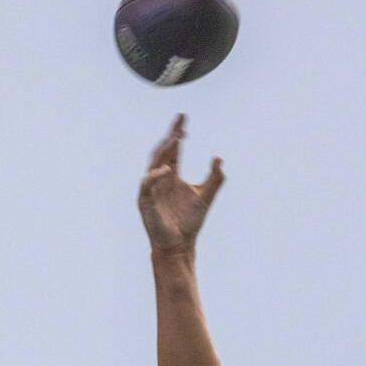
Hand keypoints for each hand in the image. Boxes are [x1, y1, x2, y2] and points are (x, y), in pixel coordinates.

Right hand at [138, 114, 224, 253]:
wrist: (179, 244)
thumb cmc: (190, 222)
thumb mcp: (206, 197)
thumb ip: (215, 179)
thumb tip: (219, 158)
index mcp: (172, 175)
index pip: (173, 149)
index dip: (177, 134)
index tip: (184, 120)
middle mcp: (159, 178)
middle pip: (162, 151)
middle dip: (170, 136)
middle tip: (180, 122)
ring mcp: (150, 188)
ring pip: (153, 163)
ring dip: (164, 151)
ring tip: (176, 139)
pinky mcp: (145, 201)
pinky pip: (147, 184)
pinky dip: (155, 176)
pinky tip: (167, 169)